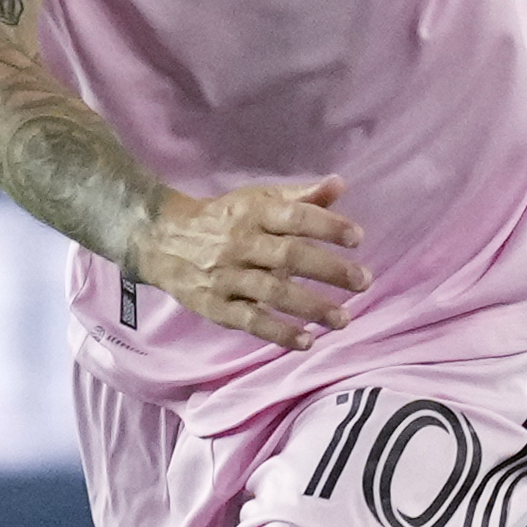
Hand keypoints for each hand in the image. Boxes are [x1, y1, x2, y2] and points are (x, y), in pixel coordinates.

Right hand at [135, 177, 368, 350]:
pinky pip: (250, 321)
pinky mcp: (216, 306)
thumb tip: (339, 184)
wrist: (162, 240)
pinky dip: (279, 332)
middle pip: (289, 255)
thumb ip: (300, 197)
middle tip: (363, 281)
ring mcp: (226, 276)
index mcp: (253, 212)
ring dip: (311, 307)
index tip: (357, 238)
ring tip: (343, 319)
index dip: (327, 226)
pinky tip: (306, 341)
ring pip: (273, 292)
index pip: (294, 216)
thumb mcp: (256, 201)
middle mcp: (240, 243)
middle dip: (329, 269)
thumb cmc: (223, 219)